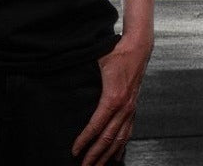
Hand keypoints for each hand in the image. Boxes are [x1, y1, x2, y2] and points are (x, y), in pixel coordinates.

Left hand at [71, 36, 151, 165]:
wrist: (138, 48)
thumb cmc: (117, 53)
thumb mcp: (96, 62)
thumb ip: (82, 74)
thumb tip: (64, 80)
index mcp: (112, 98)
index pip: (96, 126)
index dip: (84, 141)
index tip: (74, 151)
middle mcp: (123, 107)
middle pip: (107, 138)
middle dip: (95, 155)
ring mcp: (130, 109)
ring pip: (119, 139)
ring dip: (108, 155)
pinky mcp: (133, 108)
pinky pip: (128, 132)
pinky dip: (121, 146)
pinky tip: (117, 155)